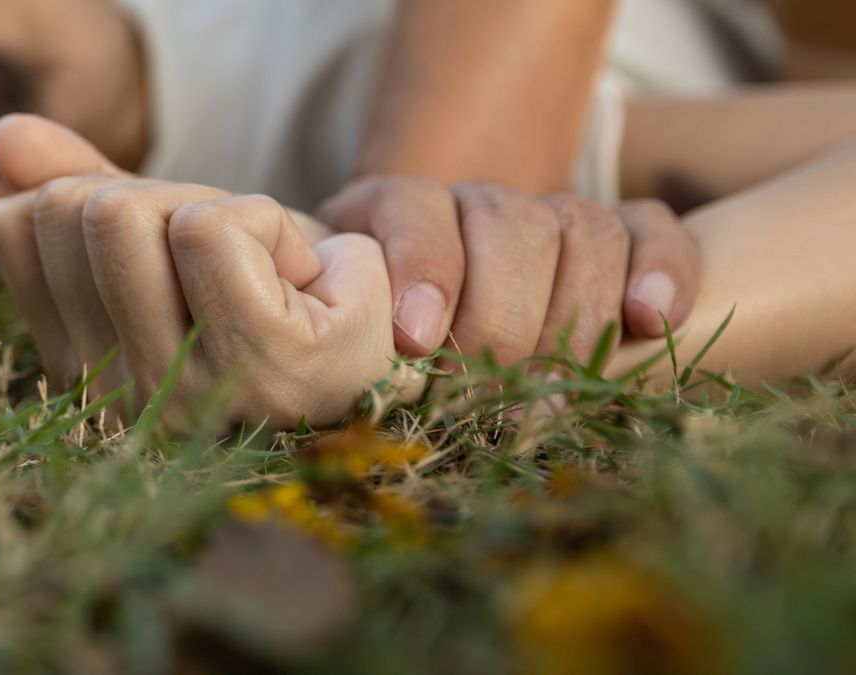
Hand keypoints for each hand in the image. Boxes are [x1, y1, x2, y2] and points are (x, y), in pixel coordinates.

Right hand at [0, 115, 419, 425]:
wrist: (385, 324)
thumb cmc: (270, 282)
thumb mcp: (164, 227)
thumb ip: (78, 185)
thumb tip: (0, 136)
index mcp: (75, 371)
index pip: (19, 223)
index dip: (107, 199)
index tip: (176, 255)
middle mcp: (113, 402)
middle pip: (81, 211)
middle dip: (169, 198)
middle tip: (235, 260)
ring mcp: (182, 396)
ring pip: (135, 213)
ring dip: (220, 211)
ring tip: (266, 272)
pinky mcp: (260, 367)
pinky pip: (216, 227)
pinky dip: (268, 222)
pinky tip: (303, 281)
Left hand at [317, 176, 699, 365]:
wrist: (436, 334)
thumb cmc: (381, 348)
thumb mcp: (351, 338)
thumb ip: (348, 337)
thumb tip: (361, 370)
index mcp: (397, 211)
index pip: (413, 211)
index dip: (422, 268)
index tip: (418, 341)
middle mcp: (476, 203)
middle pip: (508, 225)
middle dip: (501, 318)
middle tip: (487, 389)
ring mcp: (549, 215)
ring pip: (582, 227)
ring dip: (574, 315)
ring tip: (552, 390)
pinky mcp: (619, 236)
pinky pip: (652, 229)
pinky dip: (662, 270)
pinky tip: (651, 322)